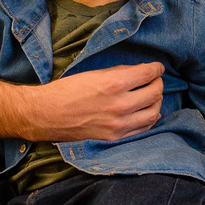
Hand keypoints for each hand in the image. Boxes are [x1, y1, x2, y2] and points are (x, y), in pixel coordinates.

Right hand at [33, 62, 164, 141]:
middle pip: (155, 93)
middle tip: (154, 80)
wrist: (46, 115)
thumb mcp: (95, 74)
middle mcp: (120, 105)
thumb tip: (142, 71)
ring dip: (157, 102)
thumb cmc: (68, 90)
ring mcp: (119, 124)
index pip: (148, 74)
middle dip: (158, 83)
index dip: (156, 69)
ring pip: (153, 112)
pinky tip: (148, 112)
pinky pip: (143, 128)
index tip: (157, 68)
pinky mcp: (115, 137)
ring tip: (152, 96)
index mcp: (114, 84)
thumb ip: (121, 72)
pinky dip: (150, 118)